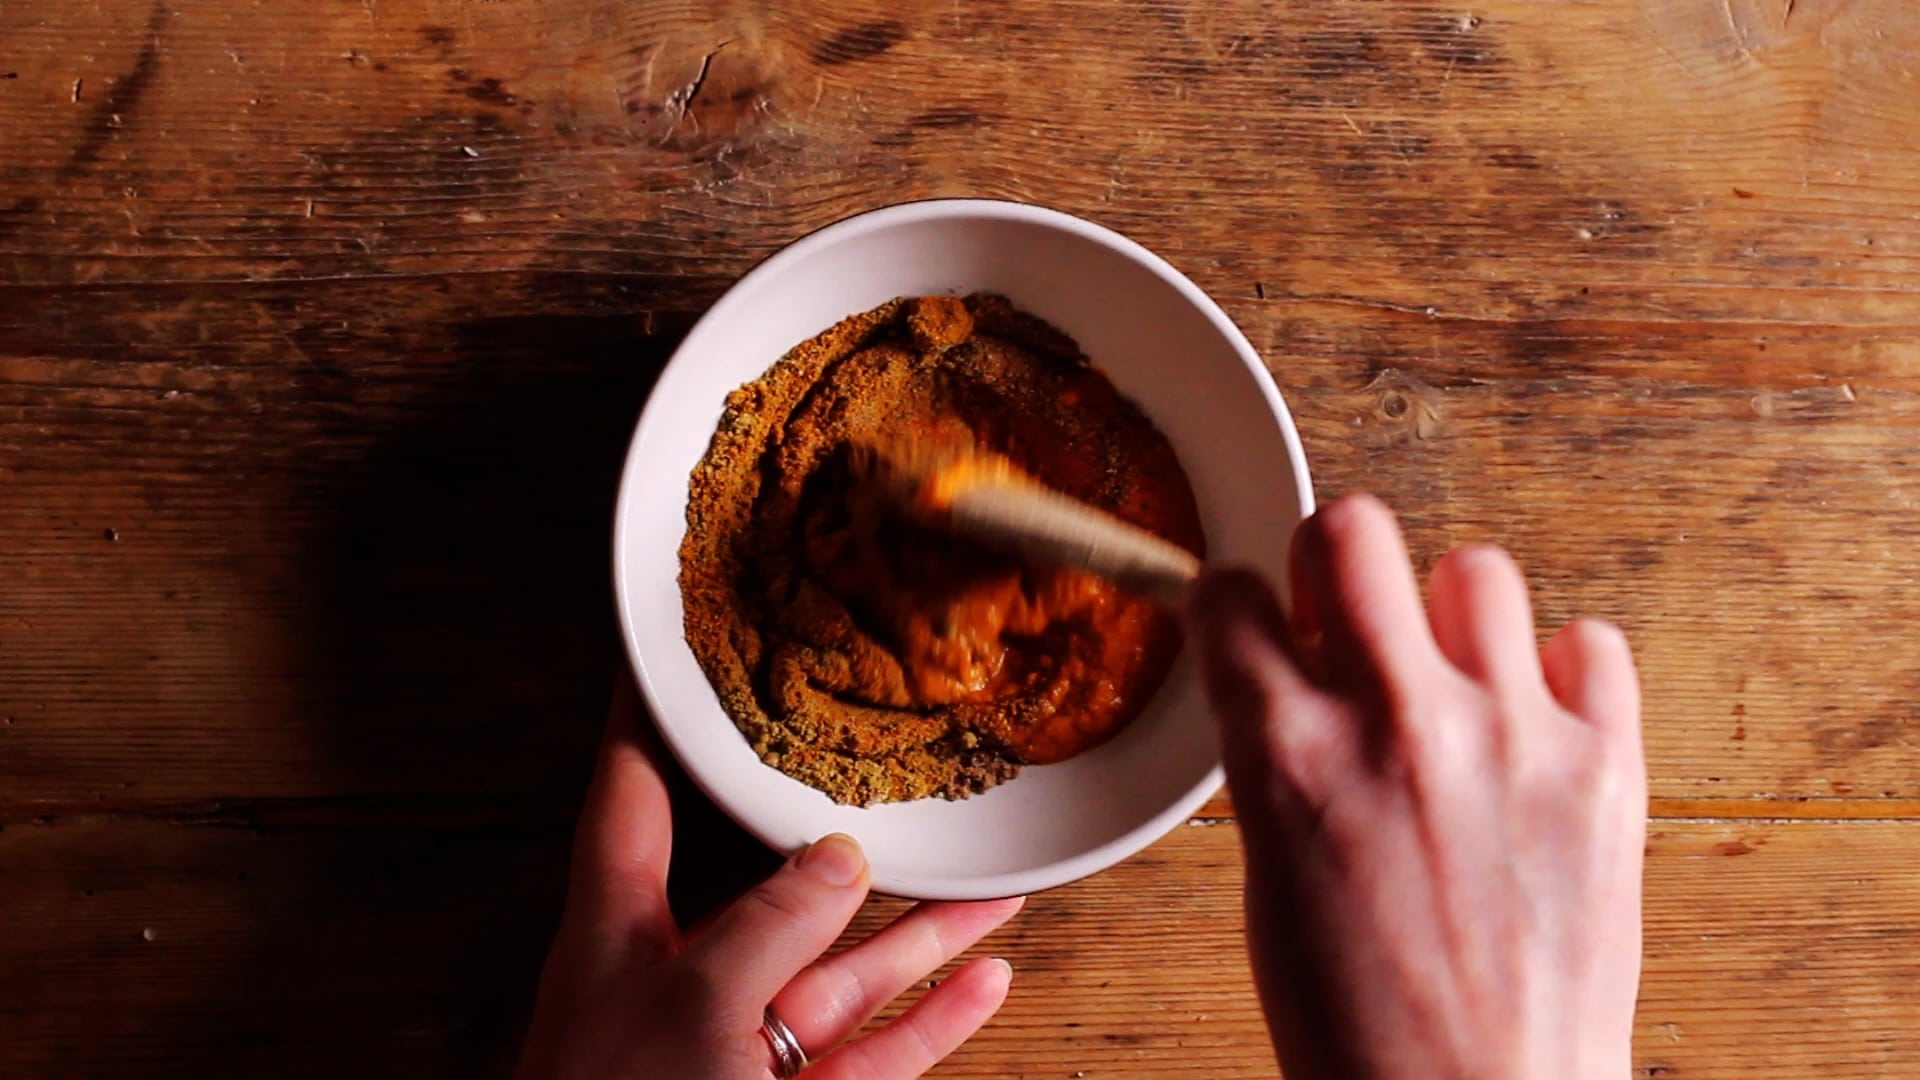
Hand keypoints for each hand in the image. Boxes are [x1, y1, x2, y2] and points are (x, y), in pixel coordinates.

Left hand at [518, 682, 1022, 1079]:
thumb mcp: (690, 1008)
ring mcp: (737, 1052)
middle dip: (852, 840)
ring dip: (923, 936)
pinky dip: (929, 1023)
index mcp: (617, 933)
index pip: (630, 796)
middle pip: (775, 887)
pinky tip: (983, 985)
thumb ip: (769, 925)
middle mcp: (679, 980)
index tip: (673, 653)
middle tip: (907, 782)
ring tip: (1000, 889)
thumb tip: (839, 858)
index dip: (649, 720)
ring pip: (842, 975)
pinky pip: (866, 1055)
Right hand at [1188, 494, 1644, 1079]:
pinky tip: (1531, 723)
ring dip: (1452, 618)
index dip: (1236, 603)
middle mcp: (1395, 719)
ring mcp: (1510, 734)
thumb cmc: (1360, 1024)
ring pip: (1477, 568)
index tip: (1256, 619)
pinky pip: (1590, 643)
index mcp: (1287, 753)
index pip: (1231, 591)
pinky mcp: (1606, 765)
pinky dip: (1560, 673)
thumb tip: (1292, 671)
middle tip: (1351, 619)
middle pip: (1353, 527)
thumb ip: (1278, 752)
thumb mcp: (1270, 873)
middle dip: (1338, 563)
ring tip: (1454, 681)